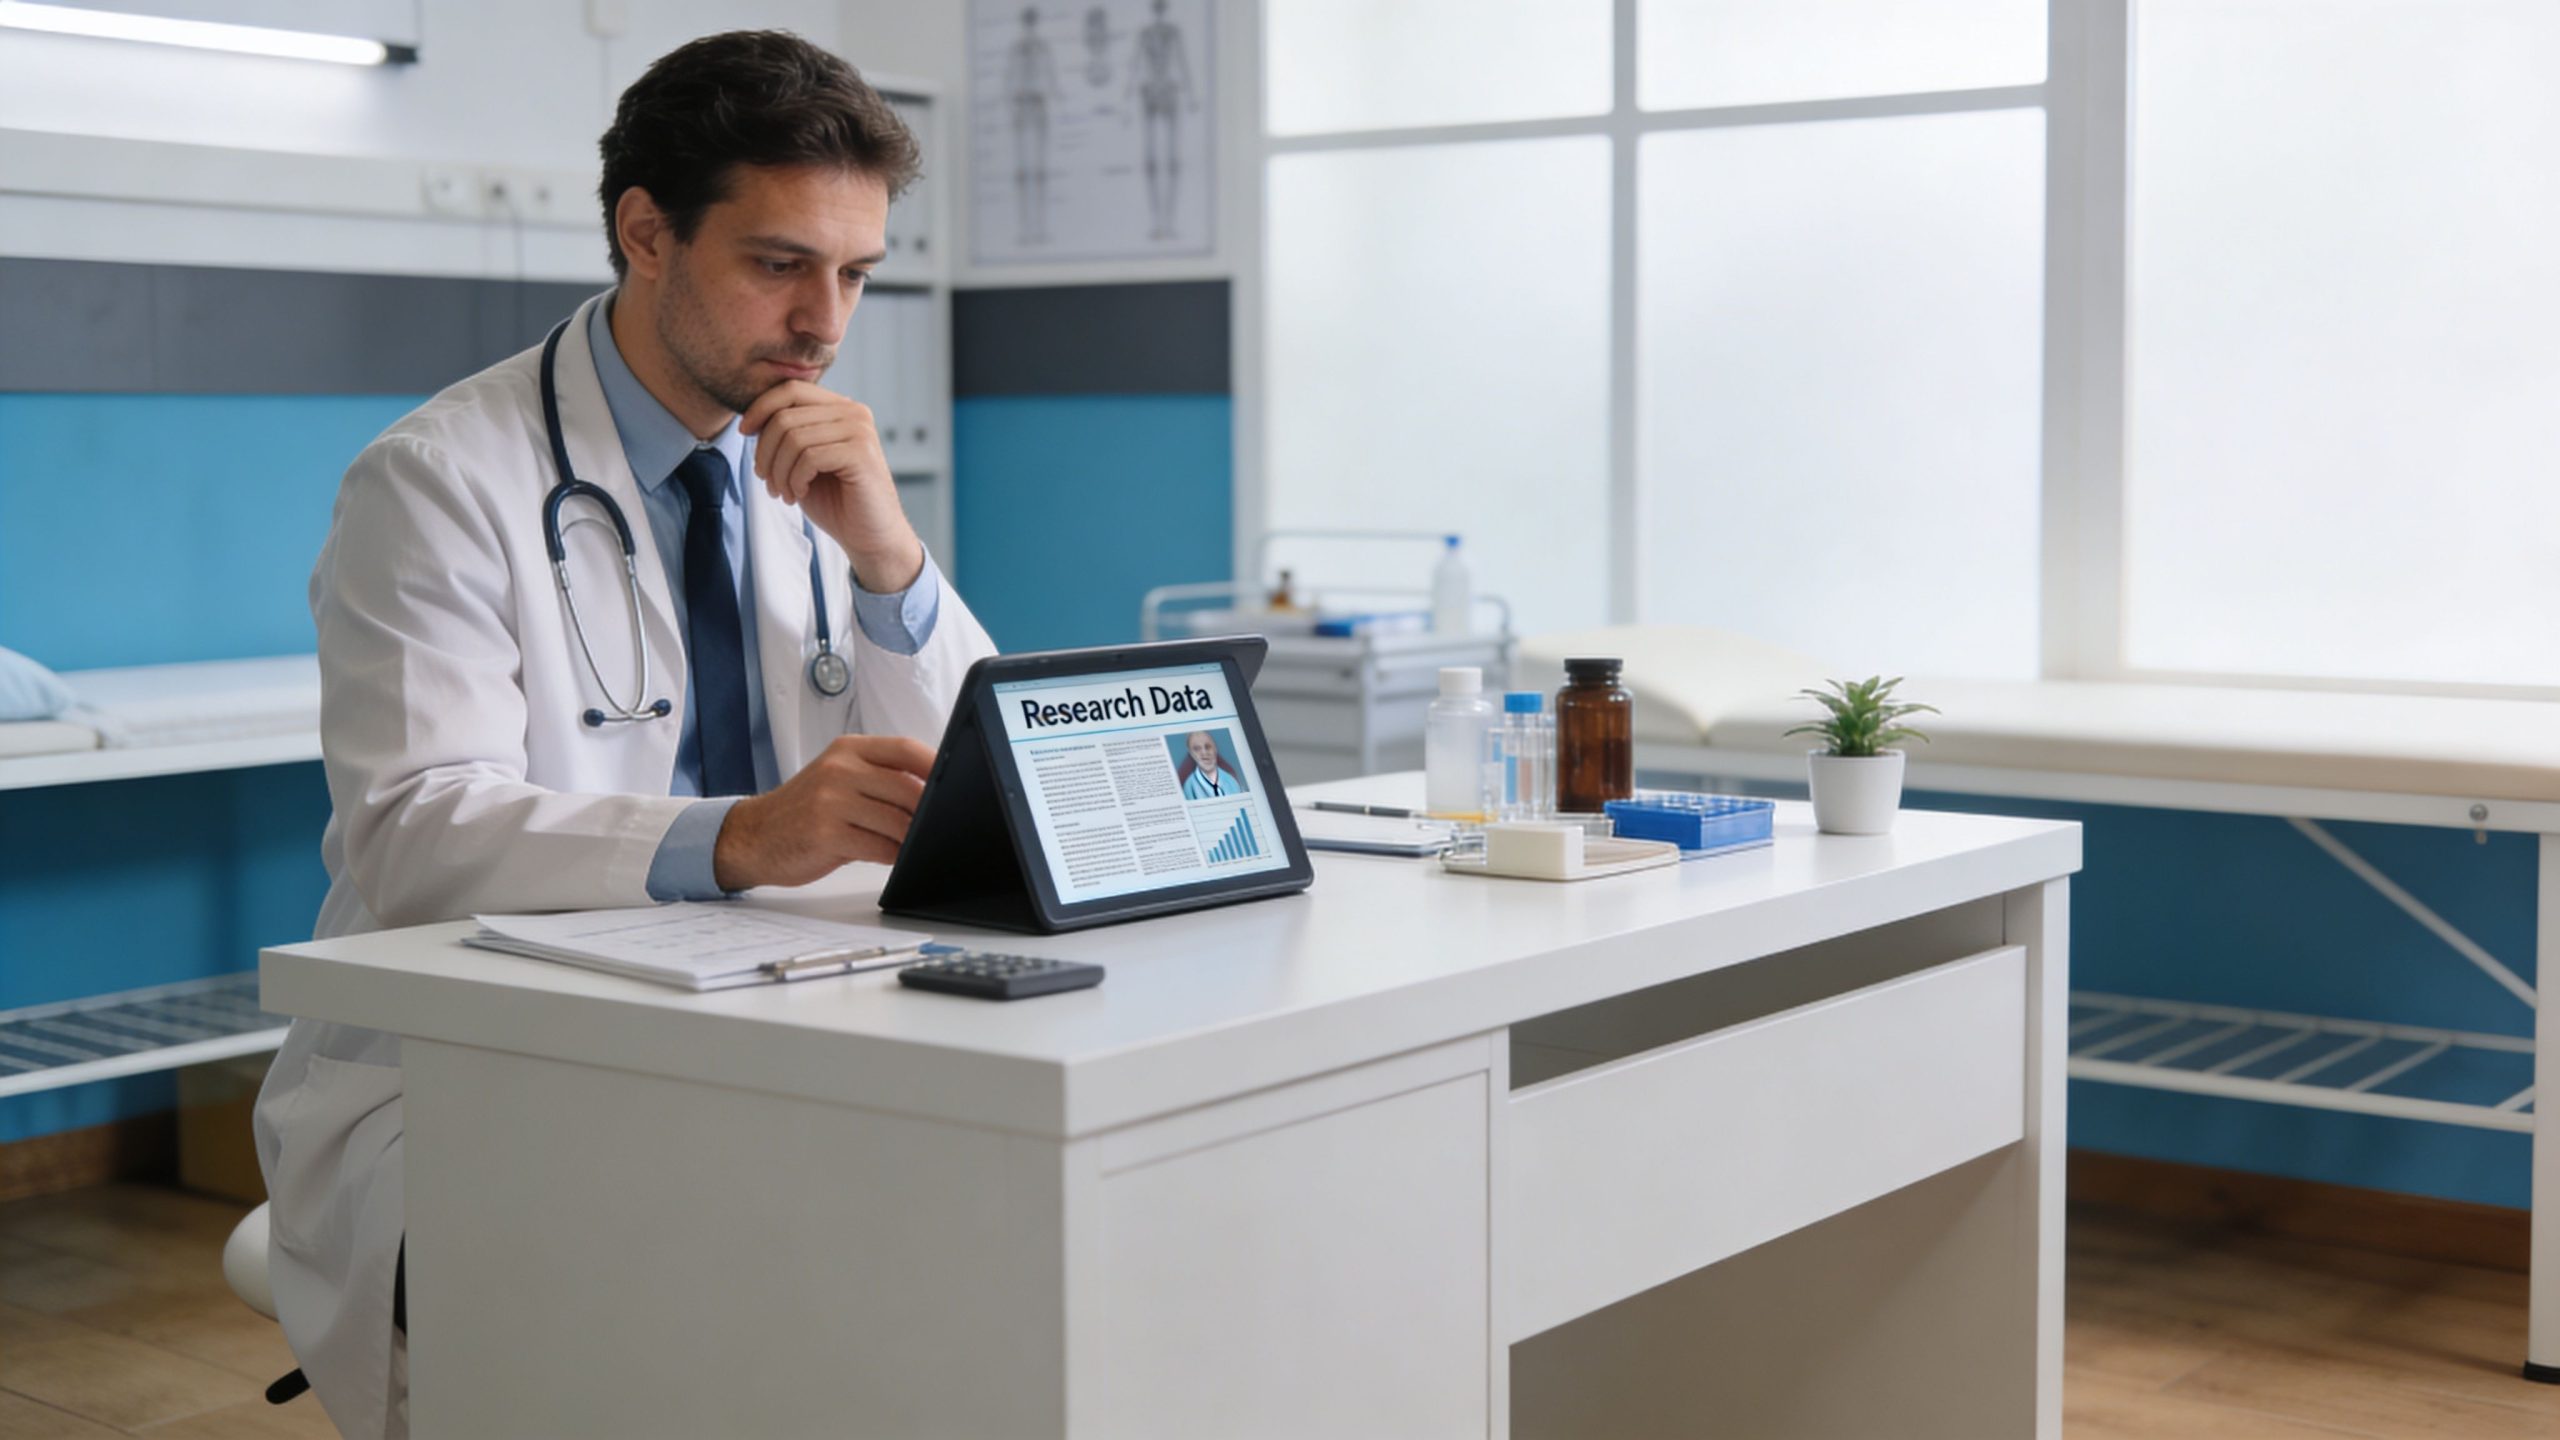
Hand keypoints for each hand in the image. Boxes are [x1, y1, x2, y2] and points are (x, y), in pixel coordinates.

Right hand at [711, 734, 936, 889]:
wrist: (752, 836)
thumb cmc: (803, 811)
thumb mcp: (837, 780)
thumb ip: (879, 779)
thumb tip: (934, 791)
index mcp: (848, 750)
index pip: (905, 748)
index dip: (936, 763)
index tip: (958, 778)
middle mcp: (839, 769)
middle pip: (908, 787)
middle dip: (930, 810)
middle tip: (942, 824)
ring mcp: (831, 801)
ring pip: (896, 820)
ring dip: (914, 838)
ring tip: (918, 844)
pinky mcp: (825, 834)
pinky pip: (878, 847)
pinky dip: (894, 855)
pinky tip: (894, 857)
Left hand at [739, 380, 924, 592]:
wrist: (871, 537)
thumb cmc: (836, 501)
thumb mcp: (803, 460)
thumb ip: (788, 434)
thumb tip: (753, 418)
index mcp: (840, 408)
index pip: (791, 389)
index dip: (760, 408)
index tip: (744, 433)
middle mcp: (854, 413)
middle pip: (785, 416)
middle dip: (765, 452)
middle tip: (768, 481)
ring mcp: (860, 431)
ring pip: (793, 438)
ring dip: (778, 471)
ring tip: (784, 492)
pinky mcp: (861, 454)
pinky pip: (809, 457)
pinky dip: (795, 480)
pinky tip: (801, 494)